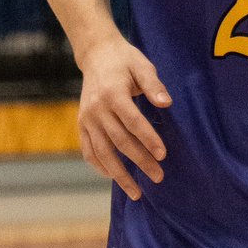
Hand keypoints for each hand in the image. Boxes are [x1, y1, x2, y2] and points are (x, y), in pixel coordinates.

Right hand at [77, 37, 171, 200]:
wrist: (97, 55)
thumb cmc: (126, 61)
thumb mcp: (143, 66)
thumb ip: (154, 86)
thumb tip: (166, 103)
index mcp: (113, 94)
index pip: (133, 122)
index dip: (148, 139)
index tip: (163, 155)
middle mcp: (97, 110)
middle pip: (120, 141)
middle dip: (140, 161)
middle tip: (158, 177)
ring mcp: (86, 119)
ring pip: (103, 152)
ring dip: (119, 174)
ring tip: (136, 192)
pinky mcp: (81, 124)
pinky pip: (88, 151)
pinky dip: (100, 166)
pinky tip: (113, 177)